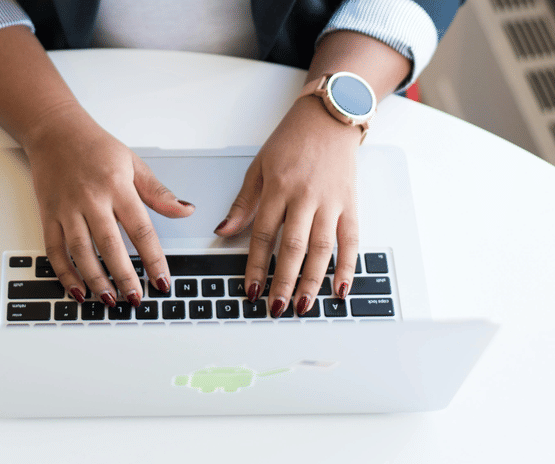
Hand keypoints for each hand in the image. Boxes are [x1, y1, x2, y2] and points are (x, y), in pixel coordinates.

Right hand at [23, 103, 193, 306]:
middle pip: (109, 245)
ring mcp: (66, 208)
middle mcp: (91, 199)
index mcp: (117, 186)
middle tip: (136, 298)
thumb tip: (186, 210)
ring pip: (81, 251)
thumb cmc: (95, 147)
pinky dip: (65, 273)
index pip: (140, 229)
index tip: (162, 280)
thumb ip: (158, 192)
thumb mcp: (133, 164)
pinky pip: (54, 249)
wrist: (54, 131)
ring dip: (95, 279)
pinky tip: (78, 290)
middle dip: (124, 276)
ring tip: (110, 299)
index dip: (153, 258)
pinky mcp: (48, 214)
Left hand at [215, 95, 360, 316]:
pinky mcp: (351, 203)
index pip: (264, 234)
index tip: (251, 289)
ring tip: (305, 305)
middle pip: (293, 246)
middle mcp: (305, 196)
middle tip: (277, 307)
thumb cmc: (292, 140)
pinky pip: (351, 239)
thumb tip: (223, 231)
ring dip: (314, 280)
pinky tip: (341, 288)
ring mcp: (331, 201)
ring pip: (322, 248)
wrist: (330, 117)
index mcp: (278, 187)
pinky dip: (348, 266)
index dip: (256, 266)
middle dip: (285, 281)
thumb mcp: (258, 167)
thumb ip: (243, 203)